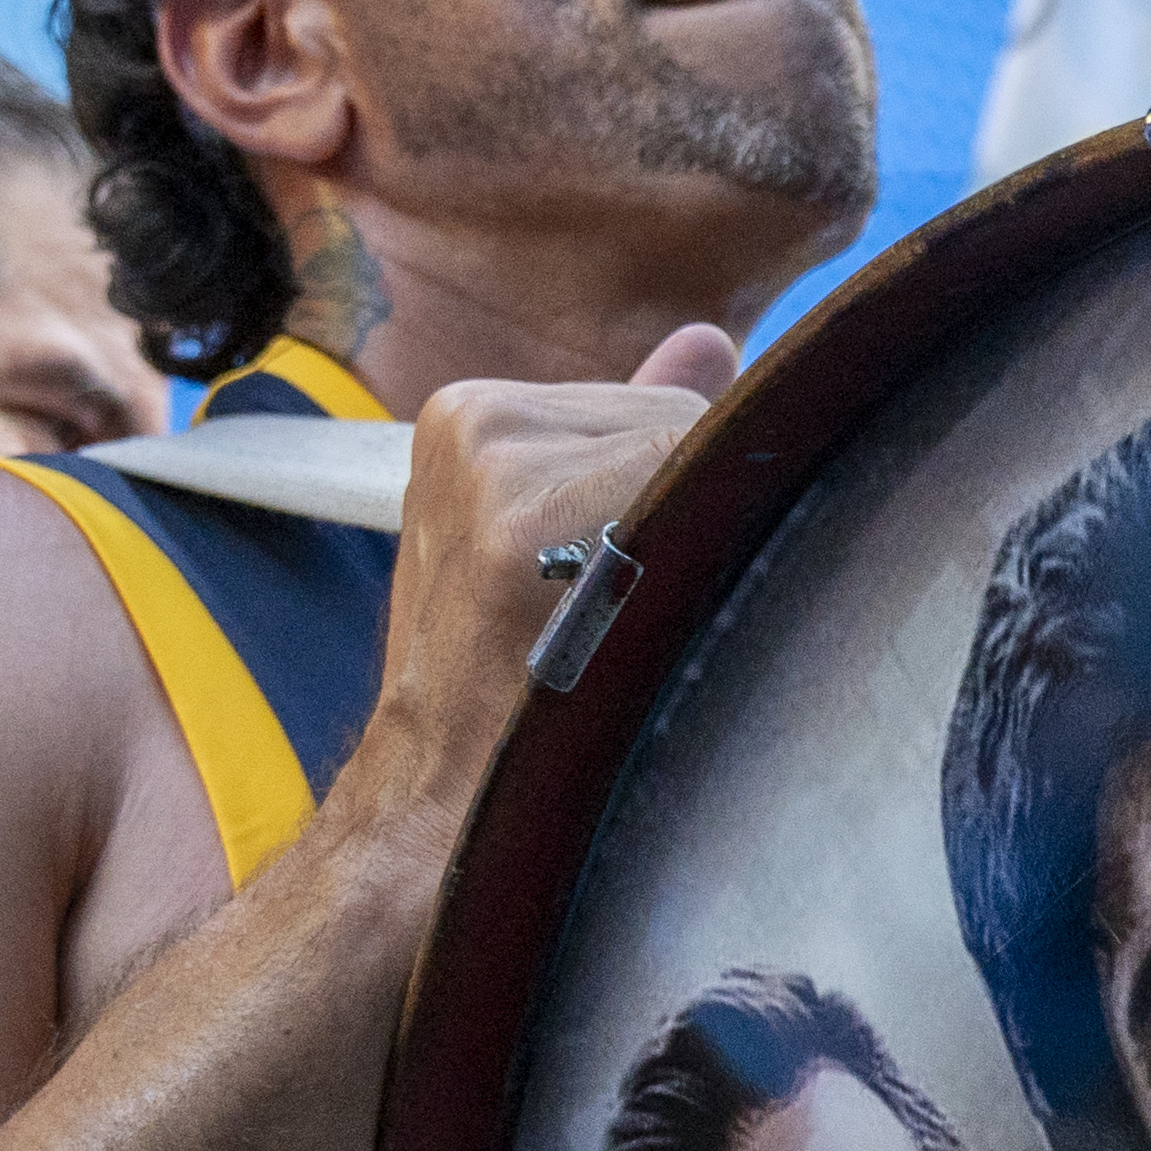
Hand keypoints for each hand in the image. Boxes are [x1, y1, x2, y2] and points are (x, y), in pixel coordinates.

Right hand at [332, 330, 734, 842]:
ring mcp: (492, 461)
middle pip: (681, 420)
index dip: (682, 504)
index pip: (658, 410)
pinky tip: (639, 620)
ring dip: (695, 542)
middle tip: (621, 620)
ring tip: (616, 627)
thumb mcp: (550, 540)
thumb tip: (708, 341)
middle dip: (687, 514)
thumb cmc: (517, 690)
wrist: (442, 809)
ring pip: (694, 451)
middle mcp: (476, 419)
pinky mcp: (517, 515)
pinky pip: (688, 485)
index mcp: (470, 414)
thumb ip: (626, 432)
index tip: (634, 586)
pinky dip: (702, 551)